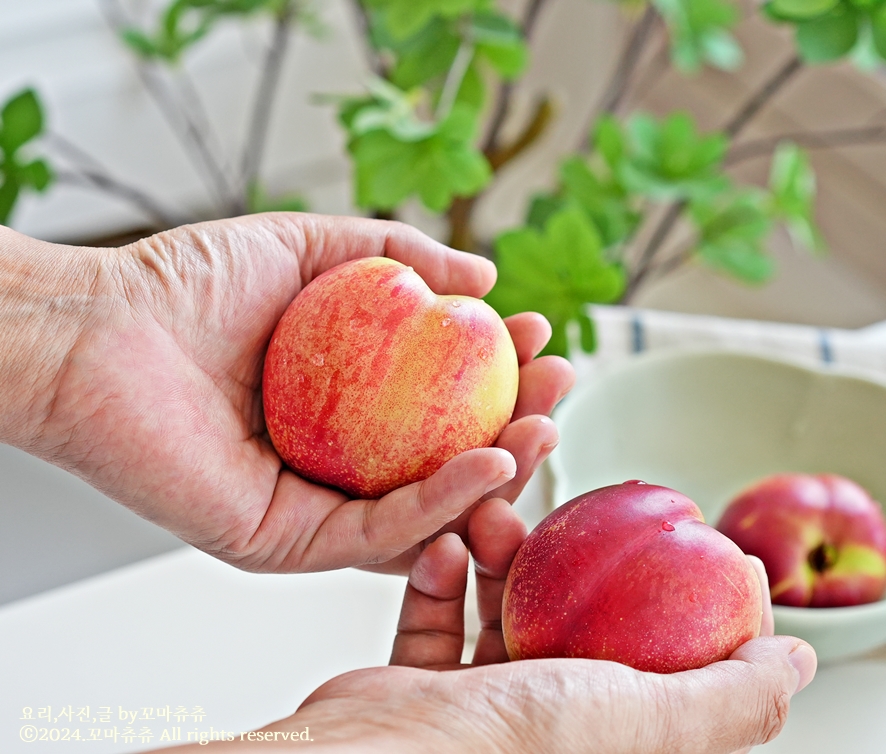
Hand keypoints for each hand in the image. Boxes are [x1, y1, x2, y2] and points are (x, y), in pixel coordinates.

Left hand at [10, 214, 572, 572]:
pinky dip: (441, 502)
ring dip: (496, 475)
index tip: (538, 333)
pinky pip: (377, 531)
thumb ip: (396, 252)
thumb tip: (484, 276)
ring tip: (545, 428)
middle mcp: (334, 460)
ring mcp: (312, 506)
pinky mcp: (283, 541)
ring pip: (424, 507)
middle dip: (515, 429)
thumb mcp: (310, 247)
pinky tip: (489, 462)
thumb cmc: (187, 286)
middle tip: (559, 386)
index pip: (441, 401)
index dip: (498, 373)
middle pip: (444, 459)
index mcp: (345, 404)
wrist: (95, 332)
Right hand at [233, 499, 815, 753]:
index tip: (654, 533)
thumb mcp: (629, 717)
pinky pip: (434, 615)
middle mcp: (539, 721)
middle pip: (562, 619)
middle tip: (537, 516)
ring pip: (495, 606)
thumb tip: (798, 663)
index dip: (658, 593)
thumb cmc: (489, 745)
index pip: (647, 657)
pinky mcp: (417, 683)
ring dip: (488, 553)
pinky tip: (438, 549)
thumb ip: (722, 700)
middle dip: (548, 557)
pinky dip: (436, 578)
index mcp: (594, 732)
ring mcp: (474, 704)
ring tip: (479, 521)